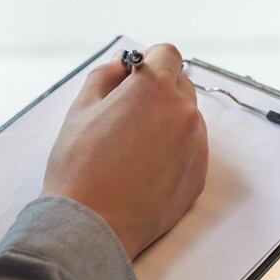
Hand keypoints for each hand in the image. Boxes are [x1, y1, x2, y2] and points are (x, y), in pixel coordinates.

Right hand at [42, 44, 208, 258]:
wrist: (92, 226)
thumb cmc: (79, 168)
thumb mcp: (81, 109)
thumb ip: (106, 75)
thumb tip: (123, 64)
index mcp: (155, 88)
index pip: (168, 53)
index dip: (149, 60)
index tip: (134, 76)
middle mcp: (184, 111)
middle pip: (180, 84)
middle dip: (157, 91)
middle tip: (127, 115)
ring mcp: (197, 143)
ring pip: (186, 117)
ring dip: (167, 121)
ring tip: (133, 148)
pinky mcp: (200, 173)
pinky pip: (191, 148)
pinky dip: (174, 150)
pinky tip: (146, 169)